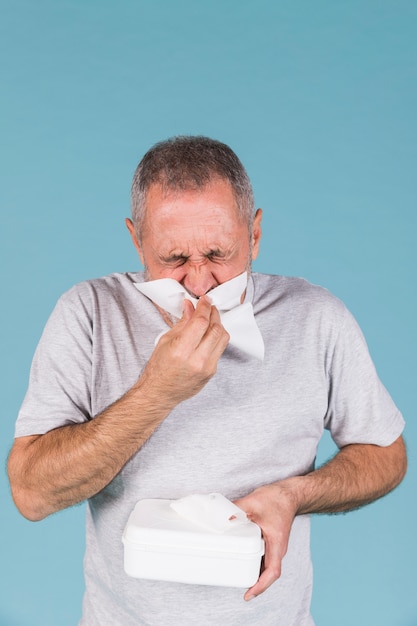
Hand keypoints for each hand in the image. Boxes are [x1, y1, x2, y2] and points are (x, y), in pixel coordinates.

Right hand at [139, 297, 229, 406]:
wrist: (160, 393)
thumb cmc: (158, 369)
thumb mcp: (165, 340)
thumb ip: (182, 323)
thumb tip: (190, 306)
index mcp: (181, 351)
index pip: (201, 322)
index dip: (204, 307)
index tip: (204, 300)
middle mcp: (197, 360)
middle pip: (216, 329)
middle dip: (214, 314)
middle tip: (208, 307)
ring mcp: (207, 368)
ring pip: (223, 339)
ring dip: (218, 325)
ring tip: (210, 319)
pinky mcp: (212, 372)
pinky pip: (220, 350)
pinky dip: (215, 338)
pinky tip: (208, 334)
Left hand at [234, 483, 297, 600]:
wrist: (289, 494)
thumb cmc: (277, 499)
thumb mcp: (254, 502)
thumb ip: (238, 509)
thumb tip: (224, 518)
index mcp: (277, 543)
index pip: (272, 572)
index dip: (260, 586)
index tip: (248, 594)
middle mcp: (278, 548)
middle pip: (268, 573)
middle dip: (256, 584)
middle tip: (241, 589)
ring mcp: (275, 545)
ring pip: (267, 566)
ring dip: (256, 575)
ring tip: (240, 579)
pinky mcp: (272, 541)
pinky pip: (265, 557)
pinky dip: (256, 564)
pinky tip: (245, 562)